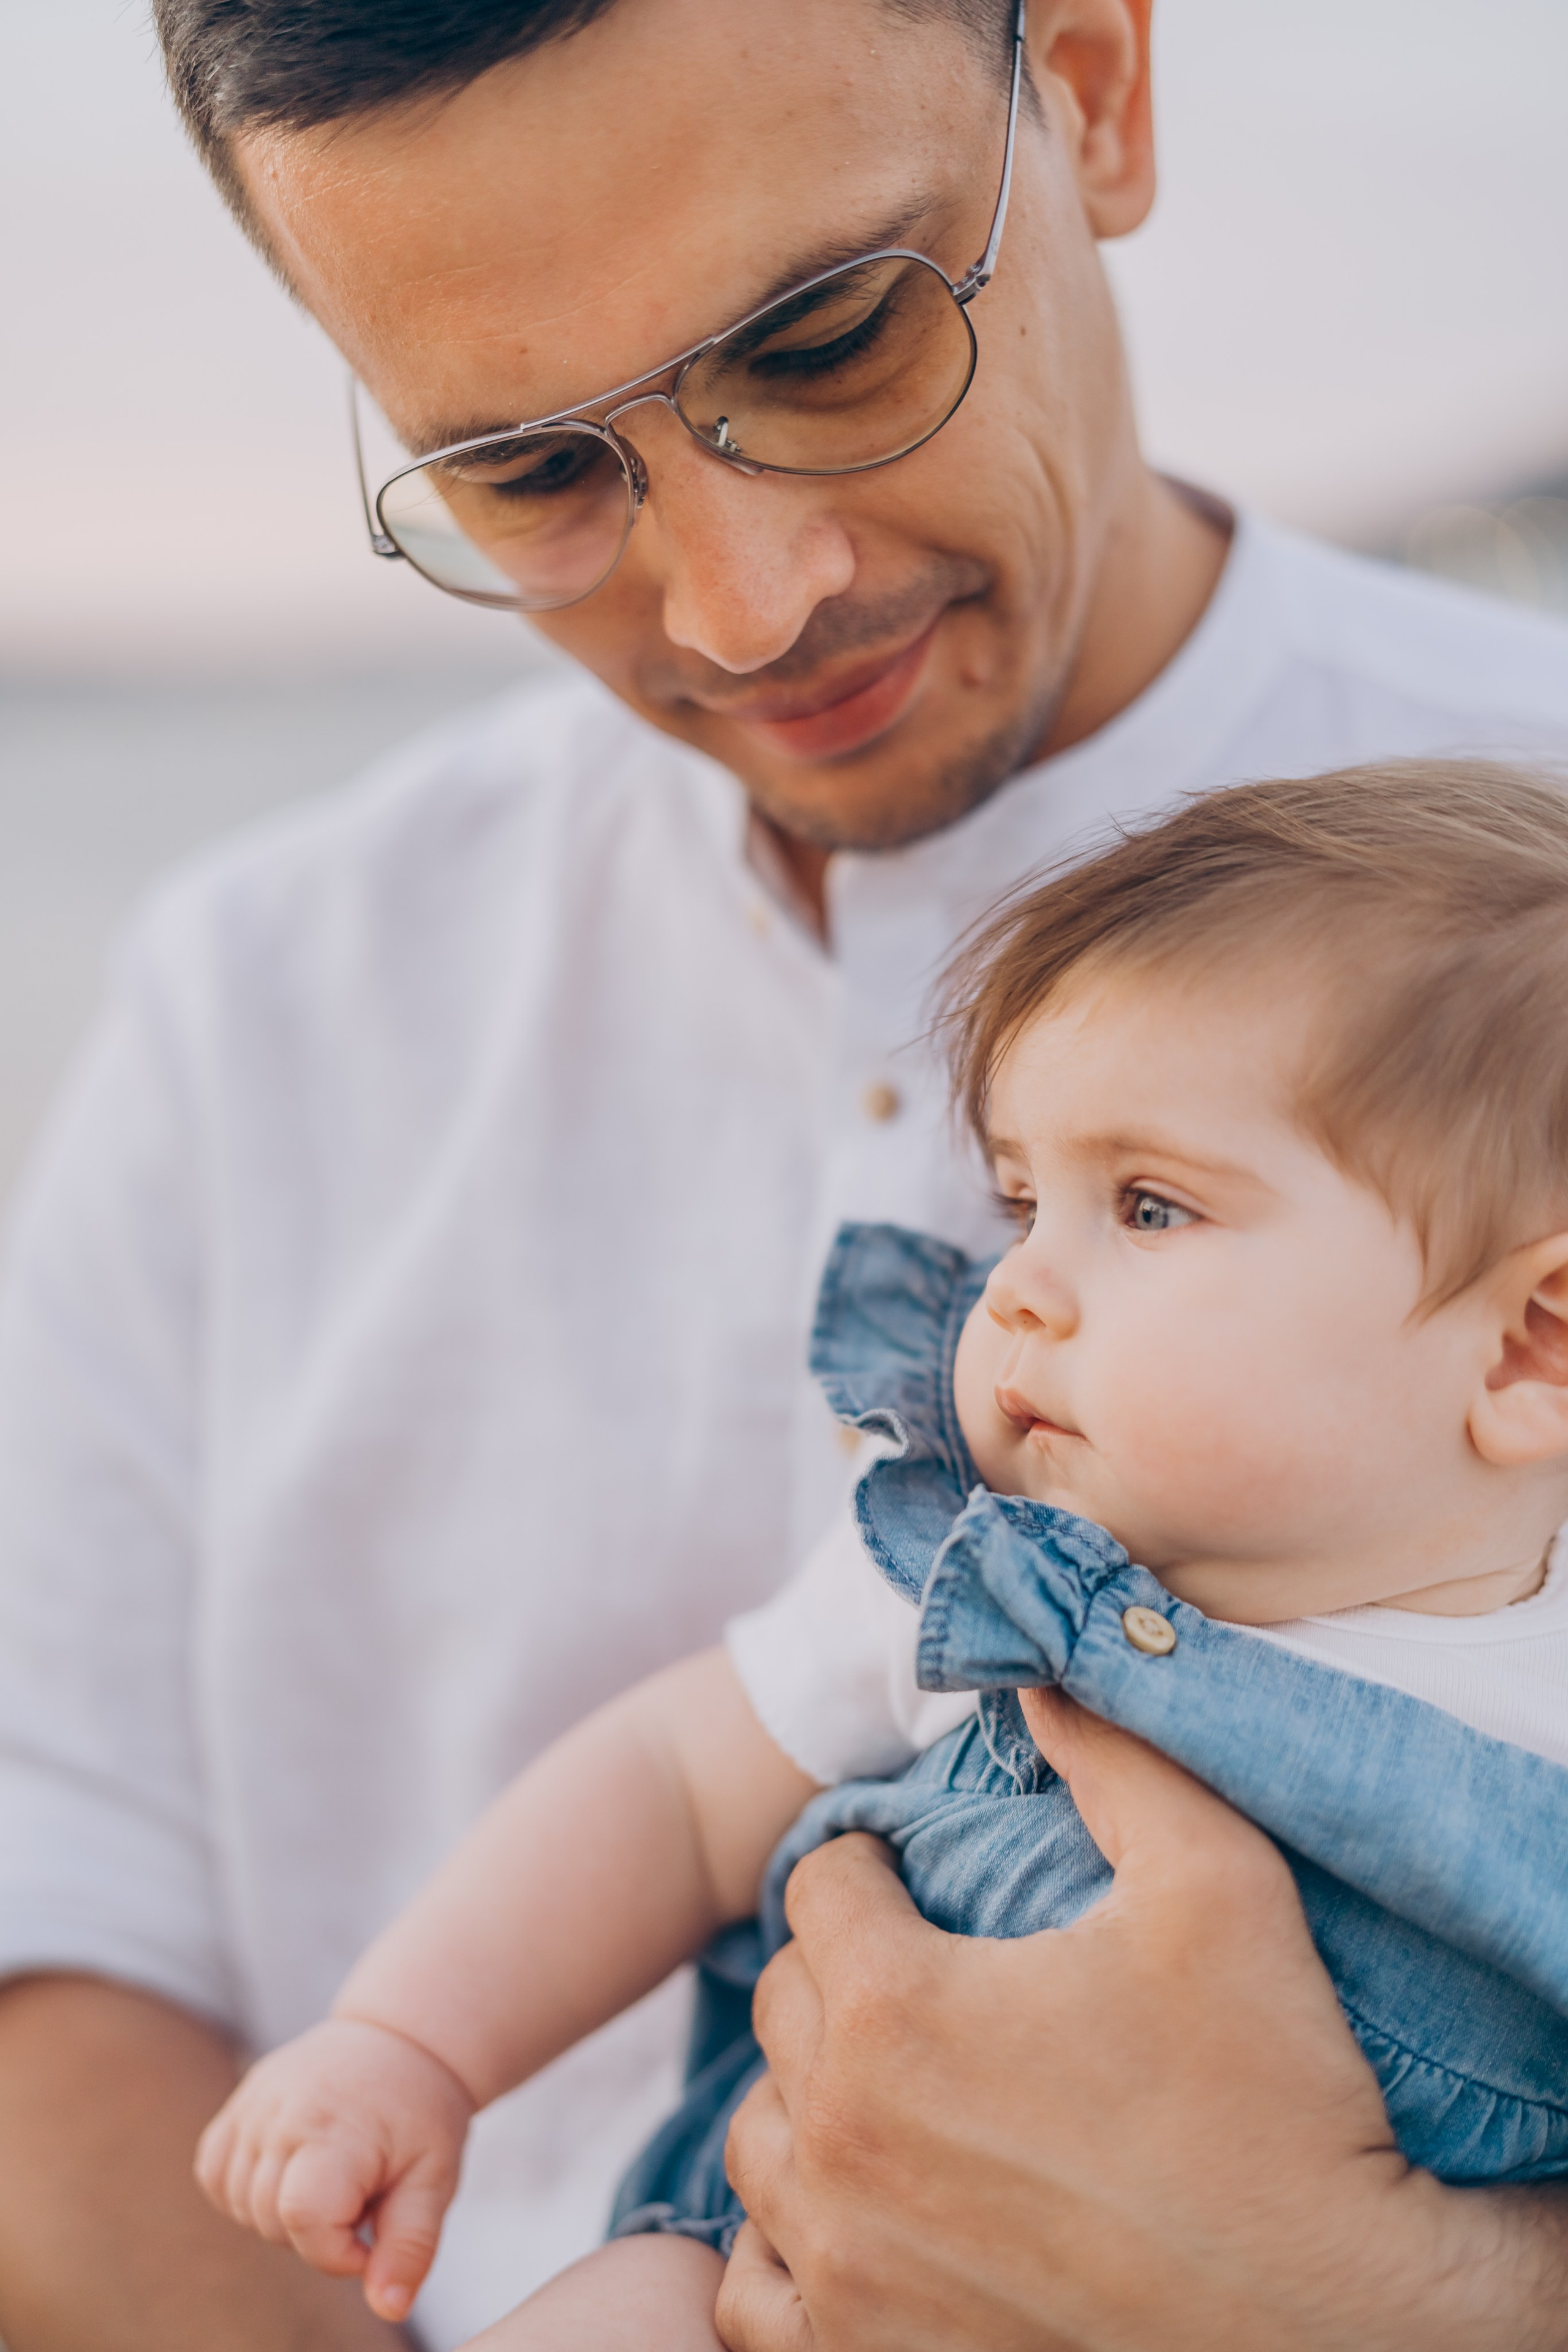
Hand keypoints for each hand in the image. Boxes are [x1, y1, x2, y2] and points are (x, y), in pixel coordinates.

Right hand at [195, 2014, 473, 2325]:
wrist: (400, 2039)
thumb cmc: (420, 2113)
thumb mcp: (435, 2178)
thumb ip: (411, 2247)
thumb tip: (389, 2308)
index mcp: (338, 2128)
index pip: (304, 2217)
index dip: (336, 2250)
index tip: (371, 2230)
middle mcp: (283, 2113)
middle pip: (269, 2219)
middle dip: (317, 2231)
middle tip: (361, 2194)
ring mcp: (253, 2104)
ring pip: (240, 2203)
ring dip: (282, 2211)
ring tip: (332, 2174)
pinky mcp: (236, 2105)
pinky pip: (215, 2172)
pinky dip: (245, 2188)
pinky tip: (291, 2170)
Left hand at [718, 1691, 1567, 2351]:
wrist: (1337, 2332)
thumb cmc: (1278, 2103)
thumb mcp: (1219, 1883)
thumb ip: (1117, 1753)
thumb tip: (1038, 1675)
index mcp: (897, 2012)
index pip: (819, 1885)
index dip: (875, 1870)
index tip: (925, 1885)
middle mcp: (840, 2145)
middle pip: (782, 2006)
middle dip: (842, 1973)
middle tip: (928, 1977)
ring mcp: (844, 2271)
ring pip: (758, 2145)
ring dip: (808, 2102)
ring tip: (894, 2091)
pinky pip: (754, 2294)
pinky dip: (790, 2248)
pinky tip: (867, 2218)